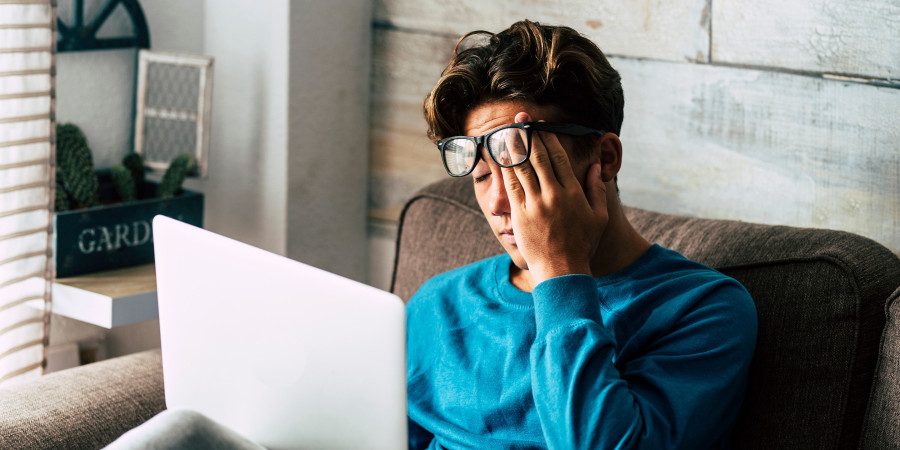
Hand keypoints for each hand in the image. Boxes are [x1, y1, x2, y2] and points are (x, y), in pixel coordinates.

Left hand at [500, 112, 608, 284]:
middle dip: (527, 134)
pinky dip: (505, 168)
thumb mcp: (598, 217)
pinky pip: (510, 186)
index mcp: (573, 192)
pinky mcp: (520, 215)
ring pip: (521, 168)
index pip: (557, 157)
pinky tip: (500, 156)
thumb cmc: (582, 244)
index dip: (546, 138)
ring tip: (506, 130)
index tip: (540, 125)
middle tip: (519, 118)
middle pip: (537, 156)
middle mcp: (553, 194)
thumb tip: (594, 166)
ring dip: (513, 146)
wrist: (561, 270)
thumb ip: (596, 189)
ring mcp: (535, 204)